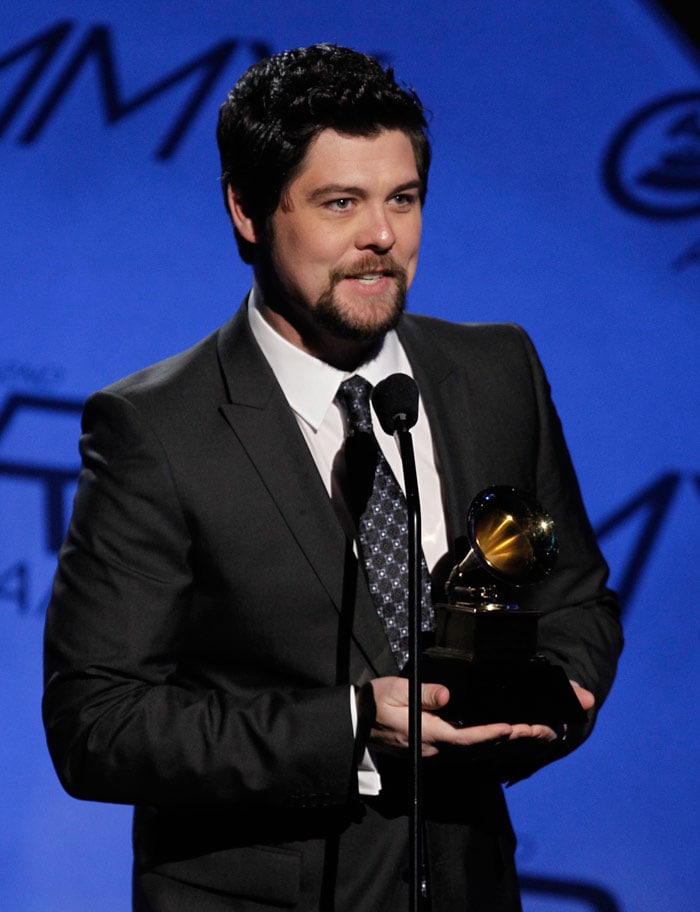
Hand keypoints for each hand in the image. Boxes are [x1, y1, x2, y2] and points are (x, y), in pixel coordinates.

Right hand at [366, 677, 595, 755]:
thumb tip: (447, 695)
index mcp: (427, 733)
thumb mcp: (395, 691)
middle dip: (516, 736)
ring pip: (481, 747)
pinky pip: (471, 745)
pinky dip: (494, 740)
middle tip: (547, 729)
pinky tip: (511, 735)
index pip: (465, 736)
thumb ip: (423, 694)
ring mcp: (436, 749)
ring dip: (512, 740)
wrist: (356, 723)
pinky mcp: (435, 746)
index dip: (491, 732)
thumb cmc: (374, 703)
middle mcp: (435, 747)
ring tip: (541, 731)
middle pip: (482, 744)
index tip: (515, 726)